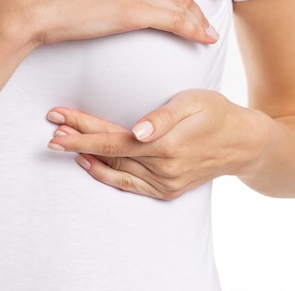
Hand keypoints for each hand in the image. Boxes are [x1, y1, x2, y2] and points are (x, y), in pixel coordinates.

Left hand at [46, 90, 270, 199]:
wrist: (241, 143)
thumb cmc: (215, 113)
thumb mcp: (194, 102)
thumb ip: (164, 116)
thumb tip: (138, 131)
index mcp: (165, 145)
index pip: (112, 138)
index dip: (82, 129)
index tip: (58, 121)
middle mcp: (162, 169)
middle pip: (108, 153)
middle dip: (77, 140)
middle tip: (52, 129)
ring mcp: (164, 184)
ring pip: (114, 170)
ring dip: (86, 156)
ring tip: (63, 144)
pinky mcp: (166, 191)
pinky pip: (128, 186)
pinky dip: (105, 176)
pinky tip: (88, 163)